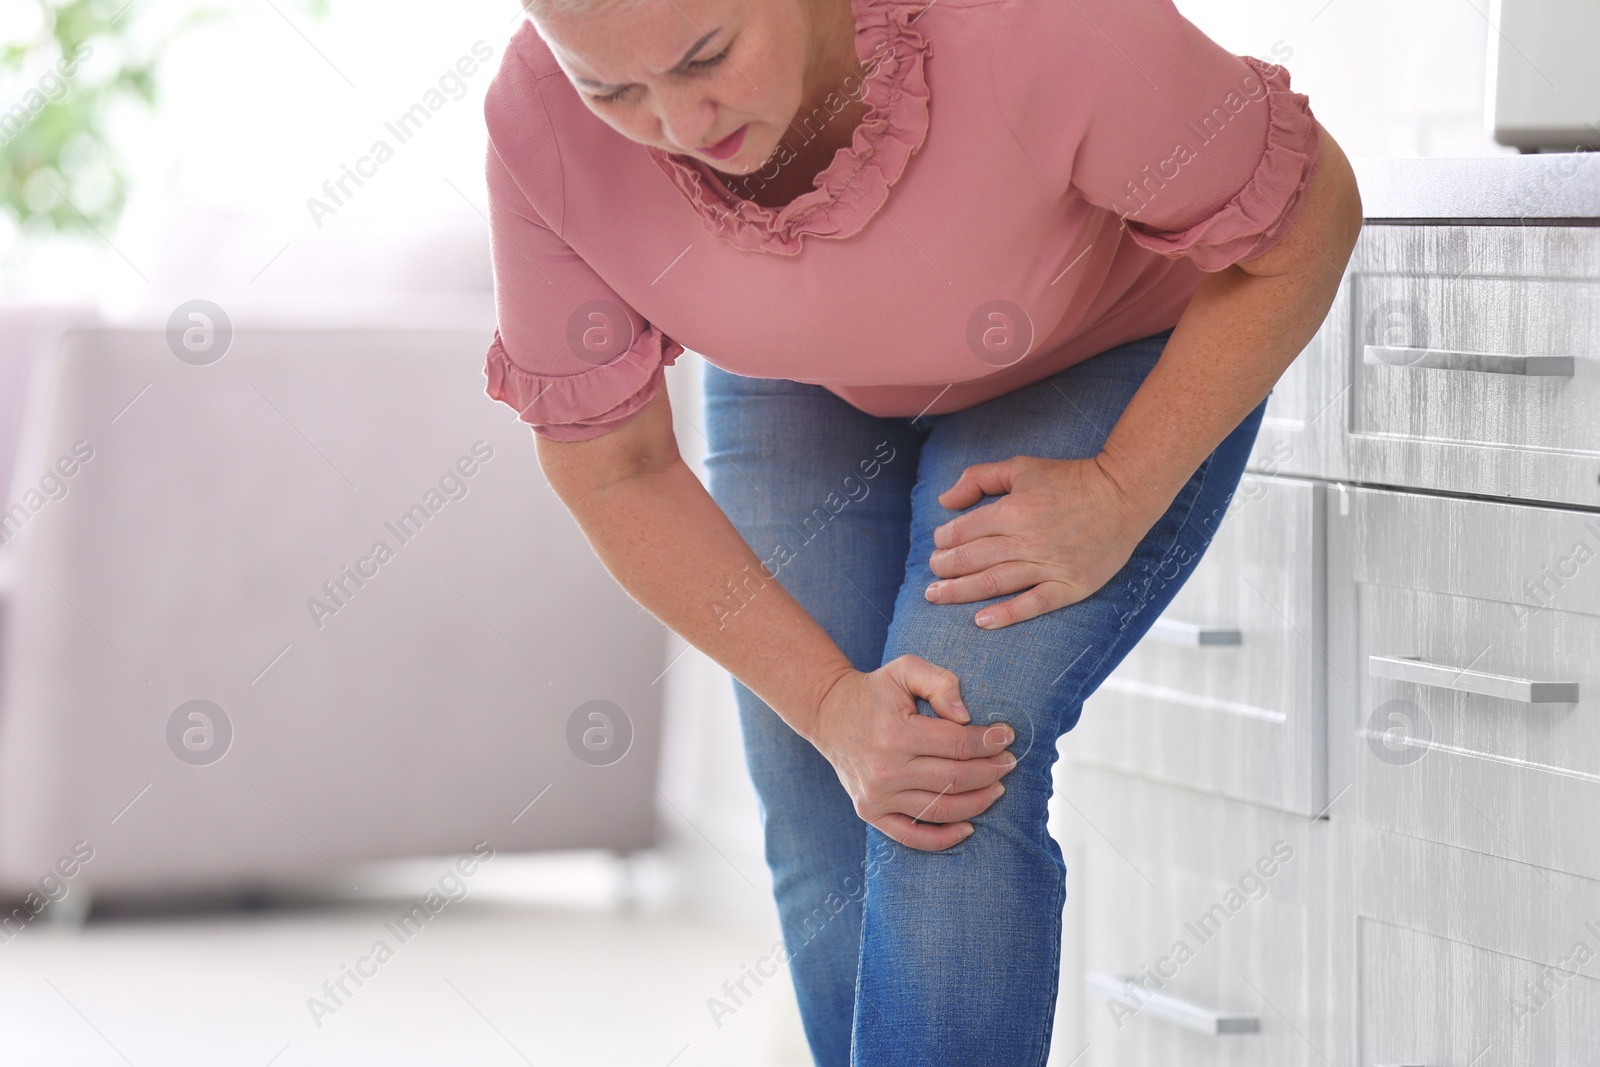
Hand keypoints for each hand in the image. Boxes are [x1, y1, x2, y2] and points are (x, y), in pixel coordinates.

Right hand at [806, 658, 1018, 850]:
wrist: (828, 714)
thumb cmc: (875, 691)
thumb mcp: (906, 669)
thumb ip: (940, 683)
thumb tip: (965, 716)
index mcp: (896, 733)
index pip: (958, 744)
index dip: (990, 742)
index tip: (1007, 737)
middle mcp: (885, 770)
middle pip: (955, 779)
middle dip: (991, 772)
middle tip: (1009, 763)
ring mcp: (877, 796)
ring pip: (942, 809)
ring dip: (978, 802)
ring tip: (997, 789)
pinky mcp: (870, 812)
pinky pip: (912, 836)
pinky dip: (944, 839)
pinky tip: (969, 828)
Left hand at [924, 454, 1155, 628]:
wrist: (1123, 494)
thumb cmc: (1070, 479)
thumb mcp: (1022, 467)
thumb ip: (980, 478)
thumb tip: (945, 501)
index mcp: (1014, 511)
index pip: (966, 531)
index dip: (945, 539)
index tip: (938, 544)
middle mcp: (1028, 540)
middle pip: (973, 560)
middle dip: (945, 568)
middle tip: (932, 574)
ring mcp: (1050, 566)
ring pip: (995, 583)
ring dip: (961, 591)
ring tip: (937, 596)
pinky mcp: (1071, 585)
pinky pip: (1033, 604)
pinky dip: (1006, 615)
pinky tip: (981, 621)